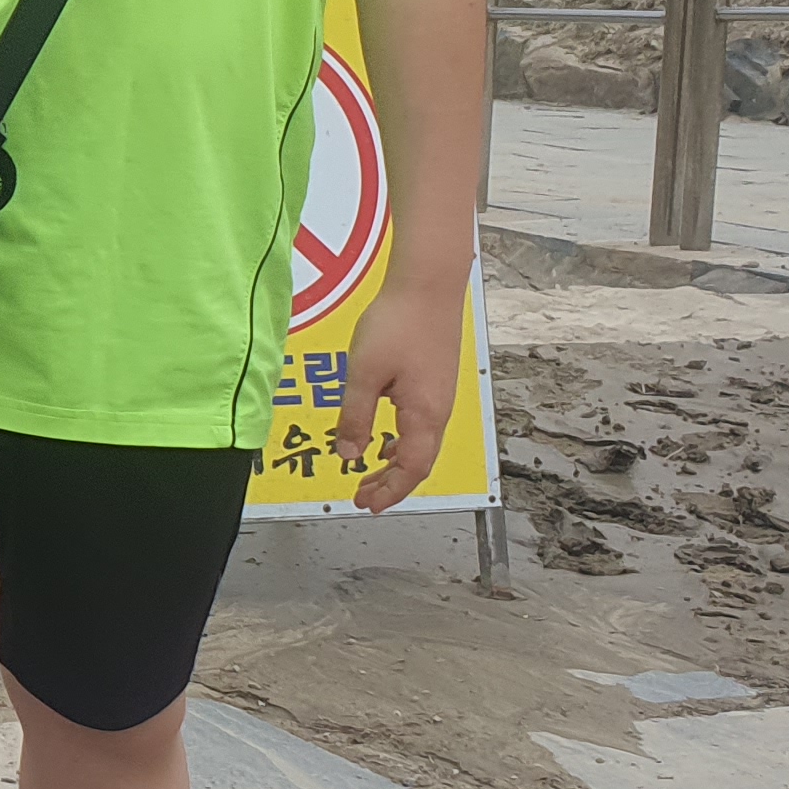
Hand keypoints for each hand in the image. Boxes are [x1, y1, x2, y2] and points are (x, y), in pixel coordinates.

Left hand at [334, 273, 463, 512]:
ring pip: (419, 442)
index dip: (390, 491)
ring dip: (394, 461)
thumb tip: (349, 454)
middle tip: (362, 494)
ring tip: (368, 469)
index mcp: (424, 415)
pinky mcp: (434, 379)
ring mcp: (439, 394)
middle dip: (390, 482)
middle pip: (418, 461)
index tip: (367, 504)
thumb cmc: (398, 323)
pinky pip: (419, 422)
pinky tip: (382, 433)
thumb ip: (356, 417)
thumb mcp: (365, 374)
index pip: (411, 469)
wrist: (428, 284)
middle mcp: (438, 410)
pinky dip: (400, 438)